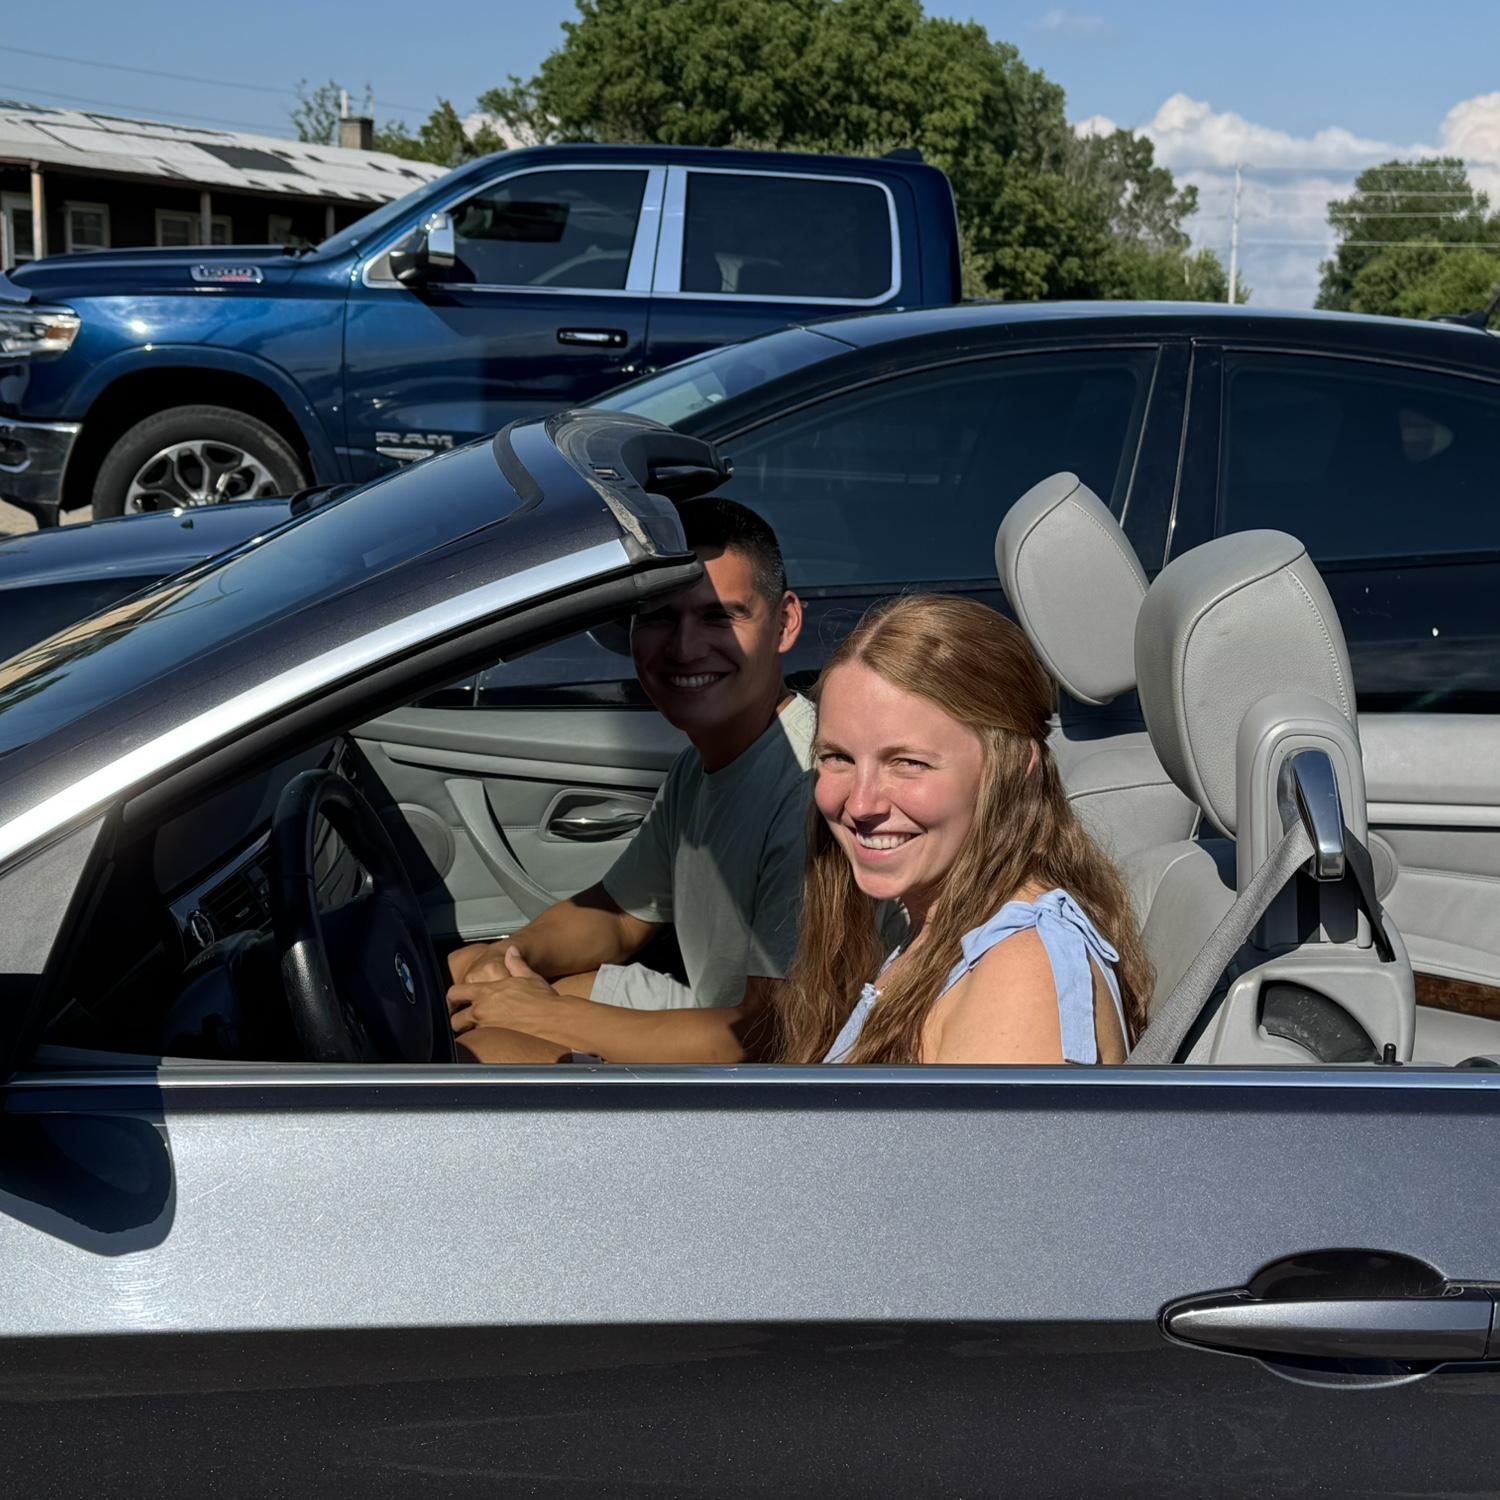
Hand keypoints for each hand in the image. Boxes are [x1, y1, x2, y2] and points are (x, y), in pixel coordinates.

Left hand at [448, 946, 568, 1038]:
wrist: (552, 1019)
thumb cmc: (541, 998)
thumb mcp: (528, 976)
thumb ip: (516, 963)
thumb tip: (511, 951)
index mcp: (486, 992)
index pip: (455, 993)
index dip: (452, 997)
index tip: (454, 1000)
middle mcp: (482, 1011)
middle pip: (455, 1020)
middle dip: (456, 1019)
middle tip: (462, 1018)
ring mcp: (488, 1027)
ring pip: (467, 1033)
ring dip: (470, 1030)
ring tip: (476, 1029)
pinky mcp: (496, 1041)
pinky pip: (482, 1042)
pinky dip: (484, 1039)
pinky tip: (492, 1038)